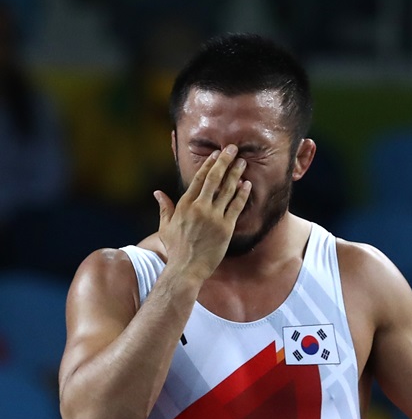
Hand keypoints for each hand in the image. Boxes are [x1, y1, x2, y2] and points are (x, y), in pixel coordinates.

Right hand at [153, 144, 250, 282]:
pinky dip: (242, 194)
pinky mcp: (225, 228)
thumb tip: (157, 193)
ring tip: (243, 162)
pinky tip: (247, 184)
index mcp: (185, 205)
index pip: (198, 179)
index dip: (209, 165)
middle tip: (233, 149)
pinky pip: (236, 206)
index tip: (216, 154)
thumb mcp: (166, 227)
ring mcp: (213, 217)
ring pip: (227, 190)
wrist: (186, 269)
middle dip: (224, 161)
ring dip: (236, 174)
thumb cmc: (176, 250)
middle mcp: (199, 207)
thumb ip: (164, 208)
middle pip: (214, 178)